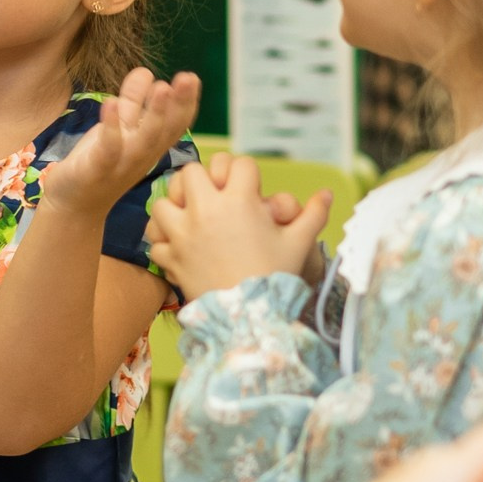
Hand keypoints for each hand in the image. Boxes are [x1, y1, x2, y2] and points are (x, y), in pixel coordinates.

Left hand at [39, 67, 200, 218]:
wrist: (72, 205)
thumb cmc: (99, 163)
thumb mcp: (119, 128)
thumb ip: (133, 101)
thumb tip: (146, 71)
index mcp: (149, 145)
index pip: (175, 124)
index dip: (186, 103)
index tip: (192, 78)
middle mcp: (141, 156)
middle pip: (166, 130)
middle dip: (178, 104)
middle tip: (188, 77)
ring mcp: (121, 165)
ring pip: (144, 140)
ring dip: (154, 114)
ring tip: (161, 87)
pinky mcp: (96, 170)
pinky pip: (108, 149)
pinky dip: (111, 127)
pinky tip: (112, 103)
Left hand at [148, 154, 329, 298]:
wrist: (250, 317)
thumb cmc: (276, 276)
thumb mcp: (299, 243)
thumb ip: (314, 214)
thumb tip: (328, 193)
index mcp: (239, 201)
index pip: (239, 164)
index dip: (246, 173)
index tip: (250, 187)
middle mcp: (206, 210)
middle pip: (192, 172)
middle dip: (203, 180)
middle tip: (214, 196)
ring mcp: (183, 233)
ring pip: (163, 201)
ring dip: (175, 207)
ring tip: (190, 218)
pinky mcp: (171, 257)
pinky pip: (154, 239)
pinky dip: (163, 240)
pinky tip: (178, 245)